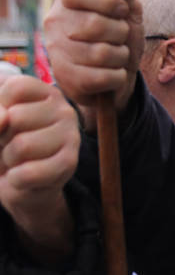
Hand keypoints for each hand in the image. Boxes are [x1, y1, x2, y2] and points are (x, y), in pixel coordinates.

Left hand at [0, 75, 78, 264]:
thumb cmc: (0, 149)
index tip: (1, 122)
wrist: (20, 187)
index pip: (13, 87)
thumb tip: (3, 120)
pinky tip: (21, 178)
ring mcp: (68, 137)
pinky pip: (28, 172)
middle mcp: (61, 109)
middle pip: (14, 118)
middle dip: (0, 140)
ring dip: (6, 161)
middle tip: (7, 149)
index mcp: (41, 91)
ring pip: (21, 145)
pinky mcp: (68, 164)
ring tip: (13, 163)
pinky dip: (14, 181)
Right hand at [43, 0, 143, 114]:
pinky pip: (104, 76)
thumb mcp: (126, 11)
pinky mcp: (66, 78)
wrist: (113, 78)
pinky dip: (118, 76)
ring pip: (102, 53)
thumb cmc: (118, 38)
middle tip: (119, 37)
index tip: (121, 10)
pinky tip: (111, 74)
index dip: (109, 1)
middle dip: (121, 33)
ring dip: (121, 56)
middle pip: (96, 24)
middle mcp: (55, 22)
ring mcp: (57, 51)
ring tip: (115, 56)